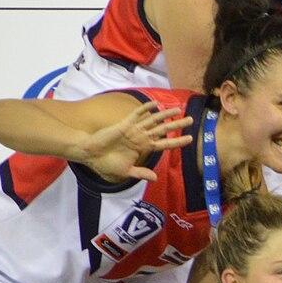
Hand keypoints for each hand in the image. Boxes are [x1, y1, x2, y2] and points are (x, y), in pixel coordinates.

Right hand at [74, 104, 190, 182]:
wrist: (90, 155)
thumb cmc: (106, 163)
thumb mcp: (126, 171)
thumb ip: (141, 173)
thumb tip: (155, 178)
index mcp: (143, 148)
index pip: (164, 144)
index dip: (177, 142)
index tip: (190, 139)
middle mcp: (141, 138)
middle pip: (163, 130)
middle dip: (177, 125)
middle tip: (191, 120)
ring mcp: (133, 130)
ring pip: (153, 120)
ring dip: (165, 115)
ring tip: (178, 109)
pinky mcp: (124, 124)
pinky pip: (136, 115)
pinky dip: (145, 109)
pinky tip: (155, 104)